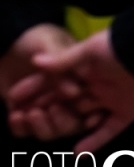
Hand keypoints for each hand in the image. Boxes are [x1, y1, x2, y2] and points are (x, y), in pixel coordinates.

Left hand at [2, 24, 83, 141]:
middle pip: (74, 120)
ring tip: (26, 114)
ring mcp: (47, 106)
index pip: (92, 100)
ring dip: (40, 126)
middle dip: (61, 121)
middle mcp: (68, 96)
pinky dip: (21, 127)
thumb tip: (73, 92)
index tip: (83, 115)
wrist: (6, 42)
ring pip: (52, 129)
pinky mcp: (26, 112)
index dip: (90, 112)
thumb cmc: (37, 36)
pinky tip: (14, 116)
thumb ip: (64, 63)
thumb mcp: (51, 43)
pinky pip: (27, 129)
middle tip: (46, 111)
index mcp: (84, 79)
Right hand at [14, 30, 133, 151]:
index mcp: (87, 69)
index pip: (55, 84)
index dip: (35, 92)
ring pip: (83, 118)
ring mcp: (113, 101)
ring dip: (65, 125)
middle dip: (45, 110)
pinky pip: (108, 131)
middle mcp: (98, 86)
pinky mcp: (128, 113)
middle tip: (24, 119)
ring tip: (45, 132)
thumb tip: (35, 61)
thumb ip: (64, 60)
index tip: (13, 101)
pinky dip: (94, 143)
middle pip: (66, 103)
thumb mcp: (91, 50)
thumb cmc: (122, 46)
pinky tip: (77, 153)